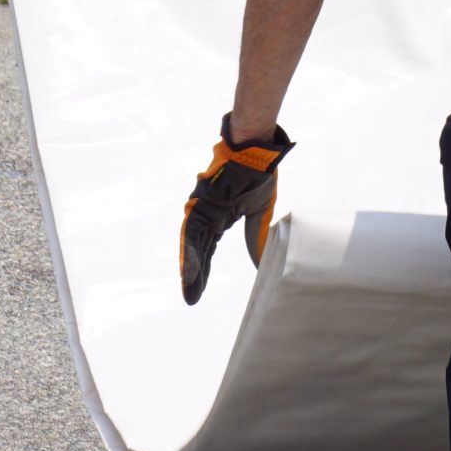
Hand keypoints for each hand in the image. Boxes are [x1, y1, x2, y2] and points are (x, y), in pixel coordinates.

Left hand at [180, 116, 293, 305]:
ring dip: (192, 268)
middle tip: (191, 298)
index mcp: (220, 217)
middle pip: (199, 249)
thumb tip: (260, 263)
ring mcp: (201, 209)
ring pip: (192, 243)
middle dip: (196, 274)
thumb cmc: (258, 175)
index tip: (199, 288)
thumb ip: (255, 237)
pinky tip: (191, 270)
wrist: (255, 152)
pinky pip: (193, 232)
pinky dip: (192, 252)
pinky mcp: (200, 204)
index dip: (204, 267)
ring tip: (190, 291)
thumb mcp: (259, 213)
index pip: (208, 247)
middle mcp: (207, 214)